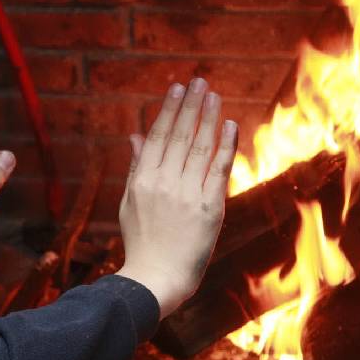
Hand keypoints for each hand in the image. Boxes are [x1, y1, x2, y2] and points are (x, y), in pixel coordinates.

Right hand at [118, 78, 237, 316]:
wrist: (156, 278)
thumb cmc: (142, 242)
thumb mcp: (129, 202)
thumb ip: (136, 166)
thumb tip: (135, 135)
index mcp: (143, 180)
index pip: (158, 136)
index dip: (169, 110)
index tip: (178, 89)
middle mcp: (164, 183)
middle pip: (179, 136)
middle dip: (191, 106)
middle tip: (200, 81)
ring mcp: (187, 195)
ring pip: (199, 148)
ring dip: (208, 118)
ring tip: (214, 96)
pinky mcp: (209, 209)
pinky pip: (219, 170)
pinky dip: (225, 146)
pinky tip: (230, 125)